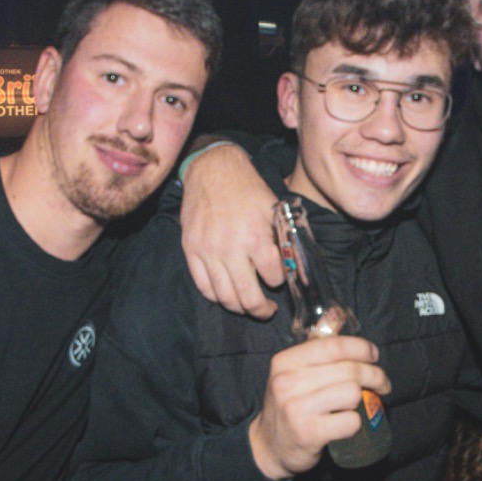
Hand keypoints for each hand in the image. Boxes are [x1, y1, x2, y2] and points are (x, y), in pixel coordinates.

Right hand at [180, 144, 282, 319]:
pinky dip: (216, 296)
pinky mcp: (191, 250)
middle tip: (268, 310)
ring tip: (248, 305)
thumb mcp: (273, 210)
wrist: (213, 170)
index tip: (278, 279)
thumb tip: (290, 265)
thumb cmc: (247, 189)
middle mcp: (230, 248)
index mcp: (255, 237)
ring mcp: (207, 251)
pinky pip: (204, 286)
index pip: (273, 278)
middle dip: (262, 310)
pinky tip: (226, 293)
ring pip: (225, 297)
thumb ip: (280, 240)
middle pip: (248, 297)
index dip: (279, 282)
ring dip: (240, 308)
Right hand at [247, 336, 389, 480]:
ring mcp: (296, 409)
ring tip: (361, 403)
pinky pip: (350, 421)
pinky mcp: (308, 433)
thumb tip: (336, 314)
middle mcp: (287, 382)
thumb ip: (317, 345)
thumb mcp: (295, 372)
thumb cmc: (290, 405)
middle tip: (382, 384)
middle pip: (349, 371)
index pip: (334, 346)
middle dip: (375, 376)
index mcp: (285, 361)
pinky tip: (346, 423)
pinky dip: (355, 423)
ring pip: (352, 394)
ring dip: (363, 400)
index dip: (362, 349)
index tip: (374, 356)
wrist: (269, 446)